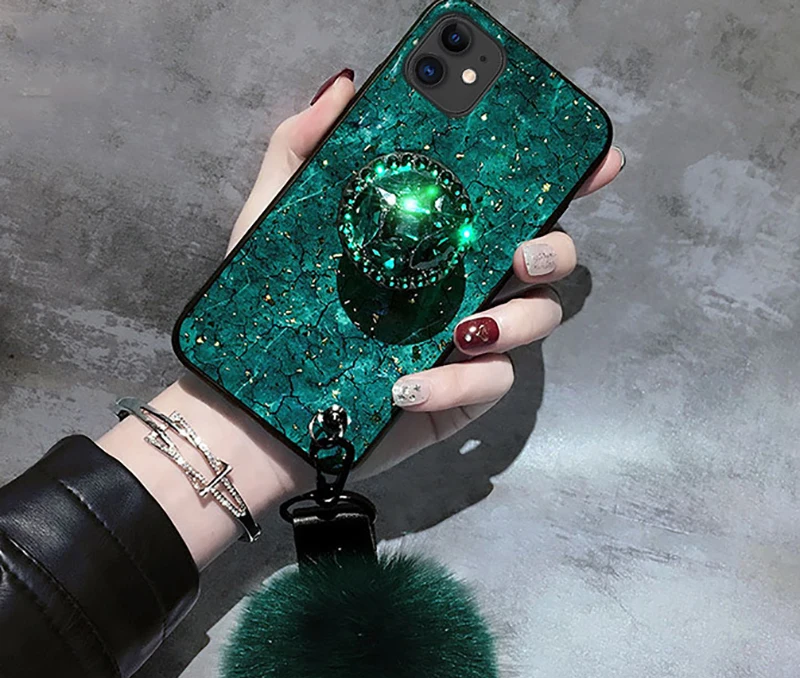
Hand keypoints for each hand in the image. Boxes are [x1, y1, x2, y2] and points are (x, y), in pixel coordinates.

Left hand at [98, 69, 623, 567]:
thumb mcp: (276, 218)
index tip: (598, 164)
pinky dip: (458, 384)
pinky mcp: (460, 396)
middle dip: (554, 250)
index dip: (567, 181)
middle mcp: (467, 284)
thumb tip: (345, 88)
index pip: (515, 202)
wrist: (258, 403)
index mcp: (440, 238)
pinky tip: (408, 385)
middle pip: (549, 259)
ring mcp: (469, 344)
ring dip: (518, 320)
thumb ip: (303, 150)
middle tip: (520, 253)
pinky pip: (493, 384)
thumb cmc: (274, 307)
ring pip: (539, 320)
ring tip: (464, 329)